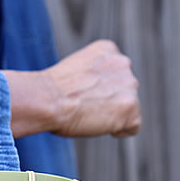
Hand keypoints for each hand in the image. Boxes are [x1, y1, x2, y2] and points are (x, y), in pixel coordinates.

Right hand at [4, 40, 141, 138]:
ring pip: (128, 108)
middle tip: (82, 105)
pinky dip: (117, 130)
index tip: (81, 93)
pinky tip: (96, 124)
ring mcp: (129, 85)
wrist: (47, 99)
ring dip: (111, 115)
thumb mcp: (74, 71)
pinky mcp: (131, 107)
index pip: (115, 74)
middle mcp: (123, 63)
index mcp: (108, 50)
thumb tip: (97, 95)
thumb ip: (93, 76)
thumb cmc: (50, 90)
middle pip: (124, 91)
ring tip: (86, 113)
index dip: (99, 89)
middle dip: (108, 101)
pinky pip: (132, 127)